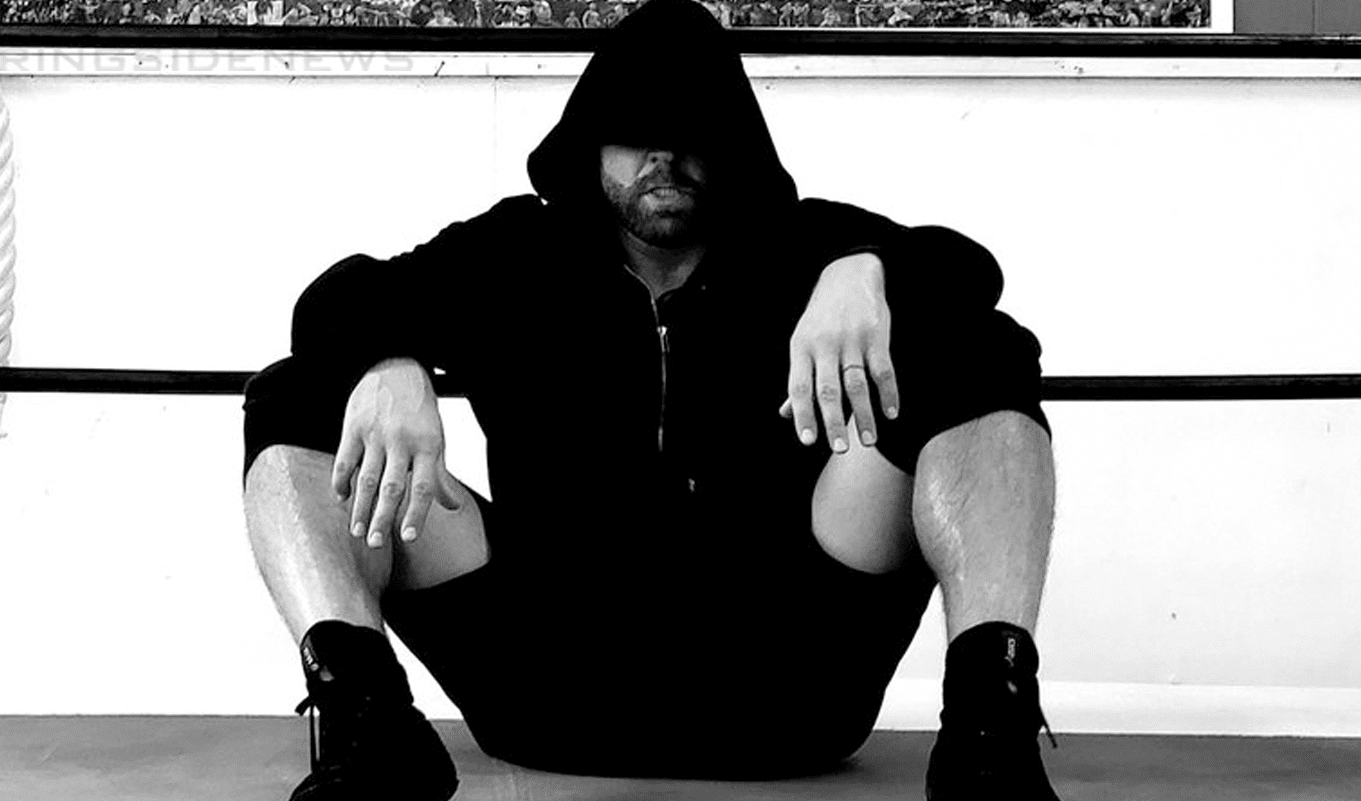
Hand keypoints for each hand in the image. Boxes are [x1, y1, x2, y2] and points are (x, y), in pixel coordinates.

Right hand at [331, 358, 460, 547]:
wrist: (395, 367)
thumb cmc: (420, 411)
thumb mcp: (436, 438)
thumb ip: (440, 474)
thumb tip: (453, 507)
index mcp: (428, 445)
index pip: (423, 486)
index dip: (416, 513)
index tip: (408, 538)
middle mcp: (403, 441)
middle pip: (392, 487)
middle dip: (383, 519)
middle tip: (375, 544)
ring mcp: (376, 434)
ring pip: (367, 478)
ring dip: (360, 508)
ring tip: (357, 532)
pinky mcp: (353, 426)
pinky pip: (345, 461)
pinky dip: (341, 483)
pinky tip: (341, 499)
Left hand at [782, 252, 898, 452]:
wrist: (849, 274)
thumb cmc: (822, 317)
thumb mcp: (803, 342)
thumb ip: (799, 379)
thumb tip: (785, 414)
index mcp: (801, 348)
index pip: (798, 387)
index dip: (803, 415)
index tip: (808, 441)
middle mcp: (824, 345)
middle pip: (828, 390)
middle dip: (833, 422)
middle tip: (839, 448)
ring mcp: (851, 340)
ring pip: (857, 384)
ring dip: (863, 414)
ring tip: (867, 440)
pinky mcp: (877, 336)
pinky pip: (883, 370)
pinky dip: (888, 393)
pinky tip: (891, 413)